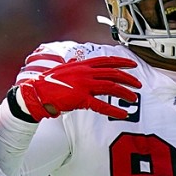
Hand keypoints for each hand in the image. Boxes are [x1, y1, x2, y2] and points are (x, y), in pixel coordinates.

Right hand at [14, 56, 140, 120]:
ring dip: (125, 93)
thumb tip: (75, 61)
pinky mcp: (81, 98)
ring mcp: (84, 85)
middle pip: (113, 73)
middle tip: (138, 84)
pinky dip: (113, 110)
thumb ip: (72, 65)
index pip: (107, 61)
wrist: (37, 93)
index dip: (122, 62)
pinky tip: (122, 114)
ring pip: (111, 87)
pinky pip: (101, 105)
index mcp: (82, 65)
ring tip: (133, 98)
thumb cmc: (48, 83)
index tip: (133, 65)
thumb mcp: (62, 69)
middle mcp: (85, 73)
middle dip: (128, 78)